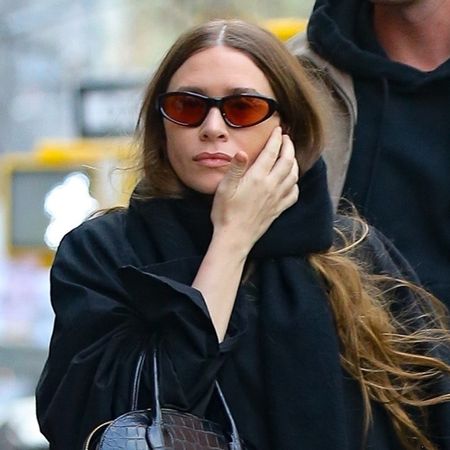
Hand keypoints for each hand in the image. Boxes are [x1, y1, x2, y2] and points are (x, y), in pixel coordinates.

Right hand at [211, 126, 298, 254]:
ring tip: (289, 155)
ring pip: (294, 175)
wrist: (234, 239)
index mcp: (257, 178)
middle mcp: (271, 186)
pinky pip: (294, 193)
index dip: (276, 139)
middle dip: (289, 146)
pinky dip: (295, 183)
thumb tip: (243, 152)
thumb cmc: (225, 213)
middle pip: (287, 161)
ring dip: (294, 162)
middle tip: (286, 138)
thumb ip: (235, 169)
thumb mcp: (224, 188)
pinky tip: (291, 181)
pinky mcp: (279, 209)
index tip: (277, 129)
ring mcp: (277, 198)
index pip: (271, 152)